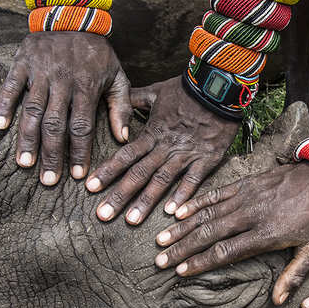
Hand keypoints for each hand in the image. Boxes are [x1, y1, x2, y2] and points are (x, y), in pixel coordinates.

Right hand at [0, 32, 131, 184]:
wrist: (74, 15)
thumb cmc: (98, 53)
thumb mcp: (117, 76)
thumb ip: (120, 107)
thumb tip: (123, 138)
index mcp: (87, 87)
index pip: (82, 126)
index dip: (79, 152)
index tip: (77, 176)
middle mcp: (63, 81)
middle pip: (56, 124)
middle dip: (52, 154)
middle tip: (48, 180)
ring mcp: (40, 71)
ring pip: (32, 110)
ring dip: (27, 138)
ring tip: (25, 164)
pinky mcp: (23, 61)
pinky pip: (11, 86)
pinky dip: (3, 105)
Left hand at [86, 76, 238, 222]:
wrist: (218, 86)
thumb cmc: (188, 89)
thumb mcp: (157, 91)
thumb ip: (136, 99)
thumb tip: (119, 100)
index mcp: (152, 133)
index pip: (125, 155)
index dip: (107, 172)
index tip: (90, 188)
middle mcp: (165, 147)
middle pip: (138, 174)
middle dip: (119, 195)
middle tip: (103, 215)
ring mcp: (186, 154)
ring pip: (162, 181)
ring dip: (145, 201)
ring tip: (131, 221)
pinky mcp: (207, 158)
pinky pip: (194, 180)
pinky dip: (183, 195)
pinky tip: (173, 213)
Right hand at [154, 163, 308, 304]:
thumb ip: (294, 275)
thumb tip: (278, 302)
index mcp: (266, 233)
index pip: (226, 251)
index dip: (201, 262)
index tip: (181, 271)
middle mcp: (250, 215)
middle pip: (209, 233)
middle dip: (182, 248)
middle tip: (160, 260)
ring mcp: (245, 197)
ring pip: (207, 214)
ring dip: (182, 227)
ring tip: (161, 240)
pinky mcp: (245, 183)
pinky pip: (215, 194)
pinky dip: (195, 202)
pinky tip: (177, 211)